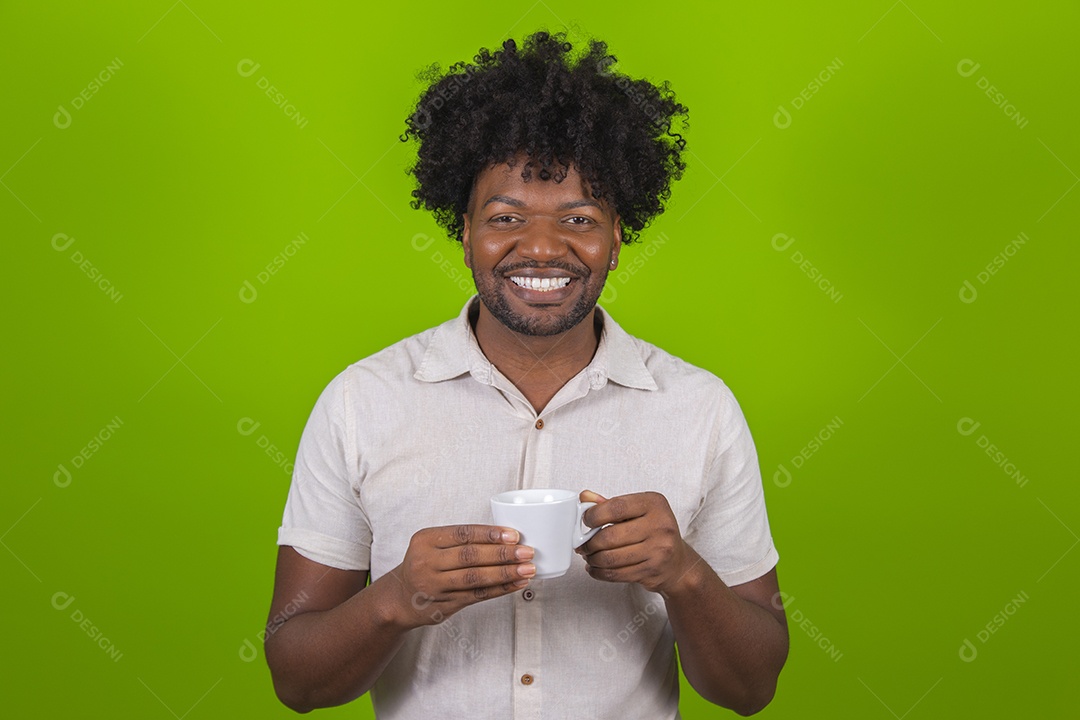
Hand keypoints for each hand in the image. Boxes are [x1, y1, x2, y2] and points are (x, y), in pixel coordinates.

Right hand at [390, 525, 534, 627]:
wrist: (400, 597)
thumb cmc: (424, 565)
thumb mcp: (431, 544)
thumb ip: (460, 541)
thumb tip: (505, 537)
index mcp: (425, 540)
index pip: (463, 533)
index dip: (490, 534)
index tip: (514, 535)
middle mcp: (427, 562)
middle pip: (470, 556)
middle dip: (503, 554)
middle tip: (526, 552)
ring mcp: (435, 586)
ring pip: (475, 578)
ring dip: (505, 573)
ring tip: (527, 569)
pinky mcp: (445, 605)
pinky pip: (477, 595)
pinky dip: (500, 589)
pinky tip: (516, 583)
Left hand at [576, 490, 696, 594]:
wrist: (678, 563)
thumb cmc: (654, 532)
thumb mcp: (637, 511)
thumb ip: (610, 504)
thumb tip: (584, 497)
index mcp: (654, 504)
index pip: (616, 507)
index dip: (594, 515)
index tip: (586, 521)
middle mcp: (660, 526)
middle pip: (610, 536)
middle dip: (589, 543)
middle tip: (582, 545)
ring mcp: (658, 550)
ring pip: (611, 558)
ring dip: (593, 559)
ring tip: (588, 556)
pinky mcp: (652, 571)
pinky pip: (617, 574)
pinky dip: (600, 572)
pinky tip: (595, 568)